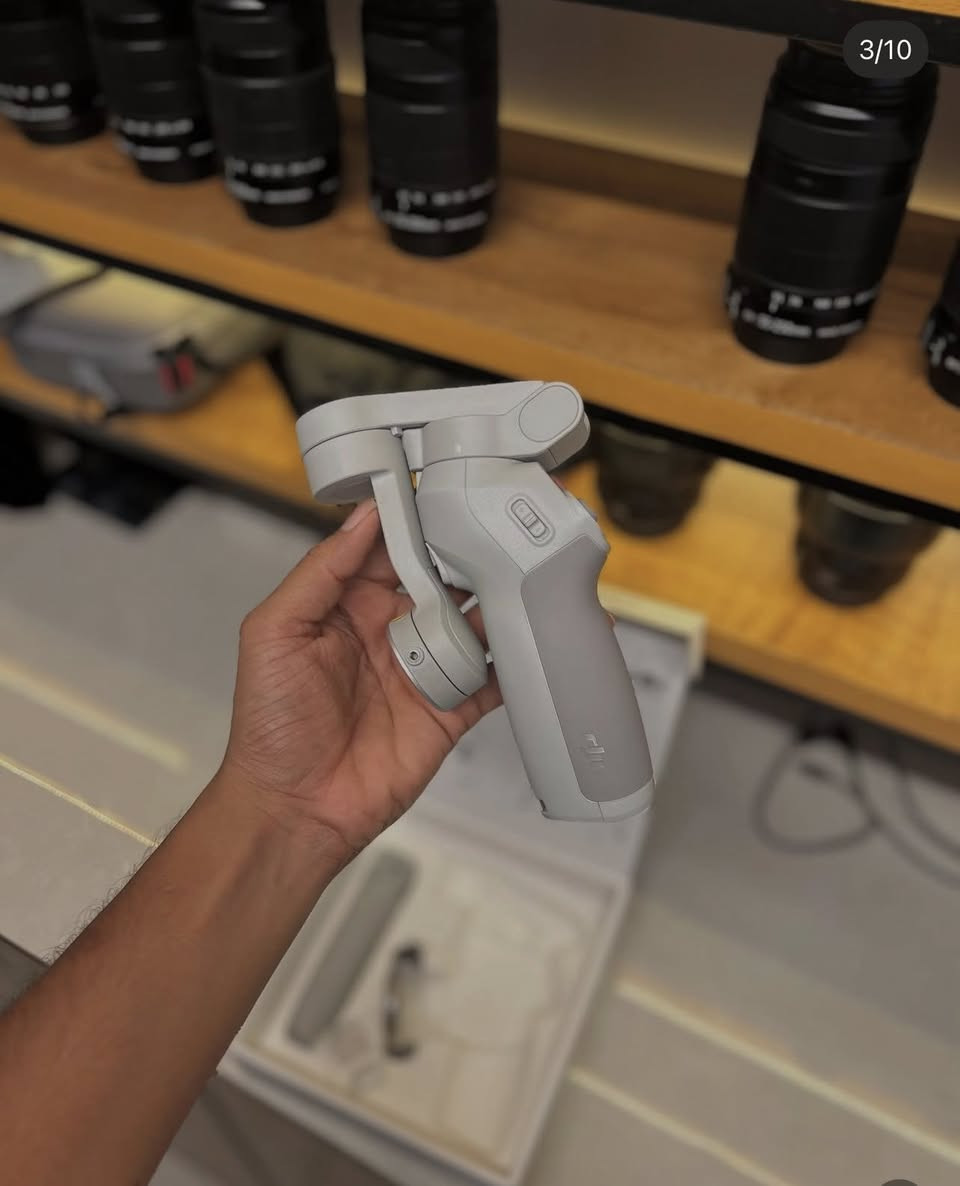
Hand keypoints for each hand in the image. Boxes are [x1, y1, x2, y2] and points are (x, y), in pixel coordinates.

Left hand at [219, 500, 500, 863]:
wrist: (294, 809)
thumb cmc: (269, 726)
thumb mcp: (274, 633)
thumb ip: (320, 572)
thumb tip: (361, 518)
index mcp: (346, 608)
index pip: (388, 551)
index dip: (414, 524)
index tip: (442, 496)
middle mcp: (389, 633)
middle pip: (439, 581)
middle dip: (465, 557)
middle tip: (495, 533)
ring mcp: (422, 671)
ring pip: (472, 625)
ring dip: (495, 603)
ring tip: (522, 576)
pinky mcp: (449, 711)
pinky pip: (490, 679)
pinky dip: (514, 662)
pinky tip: (533, 638)